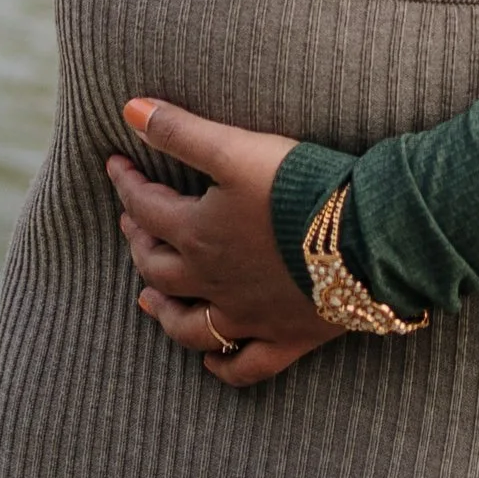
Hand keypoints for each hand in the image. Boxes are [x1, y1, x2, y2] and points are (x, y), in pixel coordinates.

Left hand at [110, 98, 343, 385]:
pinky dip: (223, 367)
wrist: (363, 238)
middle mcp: (213, 281)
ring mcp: (248, 316)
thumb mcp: (235, 149)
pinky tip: (211, 364)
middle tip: (132, 224)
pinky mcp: (284, 339)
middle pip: (159, 270)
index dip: (127, 182)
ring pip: (190, 326)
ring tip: (149, 301)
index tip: (115, 163)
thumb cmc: (299, 188)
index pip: (146, 207)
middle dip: (140, 243)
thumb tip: (129, 110)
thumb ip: (181, 132)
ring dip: (165, 313)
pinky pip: (245, 366)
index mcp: (197, 234)